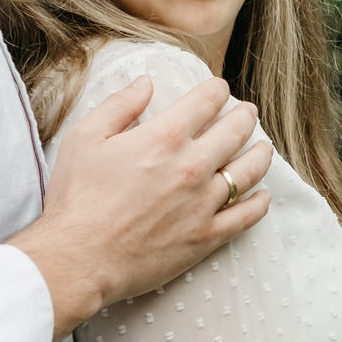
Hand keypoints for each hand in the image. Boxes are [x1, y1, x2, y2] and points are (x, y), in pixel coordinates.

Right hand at [8, 76, 272, 340]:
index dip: (216, 89)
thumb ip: (119, 105)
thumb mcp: (85, 137)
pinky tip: (263, 195)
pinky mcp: (206, 237)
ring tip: (264, 147)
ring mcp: (203, 203)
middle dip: (244, 116)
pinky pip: (245, 216)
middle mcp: (192, 166)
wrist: (80, 258)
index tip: (219, 88)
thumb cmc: (77, 198)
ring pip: (248, 172)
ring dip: (261, 154)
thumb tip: (145, 83)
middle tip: (247, 112)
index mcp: (164, 137)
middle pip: (235, 131)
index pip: (206, 101)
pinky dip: (259, 203)